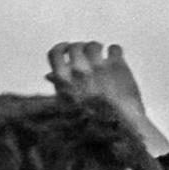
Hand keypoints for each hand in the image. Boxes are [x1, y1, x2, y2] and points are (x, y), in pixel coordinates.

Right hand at [46, 42, 168, 155]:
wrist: (119, 125)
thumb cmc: (92, 120)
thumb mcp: (68, 106)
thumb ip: (59, 87)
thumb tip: (49, 75)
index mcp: (62, 79)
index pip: (55, 53)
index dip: (61, 48)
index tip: (67, 47)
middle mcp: (78, 69)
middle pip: (76, 46)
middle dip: (81, 48)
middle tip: (88, 52)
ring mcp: (98, 66)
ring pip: (94, 45)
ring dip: (98, 48)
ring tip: (103, 53)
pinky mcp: (117, 65)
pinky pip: (115, 48)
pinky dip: (115, 51)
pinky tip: (116, 57)